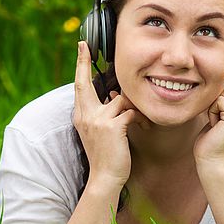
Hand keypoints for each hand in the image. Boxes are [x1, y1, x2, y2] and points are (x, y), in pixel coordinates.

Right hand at [71, 41, 147, 187]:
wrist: (105, 178)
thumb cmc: (107, 156)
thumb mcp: (100, 132)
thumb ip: (104, 113)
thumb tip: (115, 95)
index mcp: (81, 117)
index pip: (78, 87)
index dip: (79, 66)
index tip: (81, 48)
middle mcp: (85, 115)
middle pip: (83, 83)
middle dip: (82, 62)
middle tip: (83, 45)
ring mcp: (97, 120)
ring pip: (120, 99)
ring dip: (134, 107)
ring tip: (141, 119)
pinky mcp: (112, 127)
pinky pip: (131, 111)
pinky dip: (140, 117)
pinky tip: (144, 126)